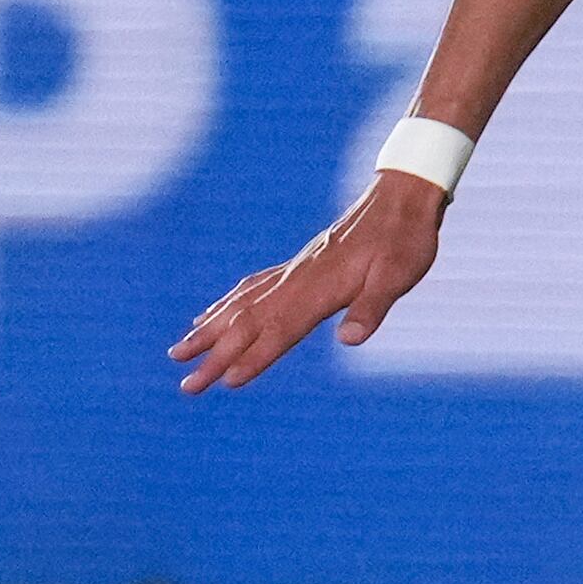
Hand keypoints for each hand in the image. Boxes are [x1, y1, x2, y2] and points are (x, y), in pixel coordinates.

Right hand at [171, 170, 446, 393]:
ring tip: (177, 352)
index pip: (280, 329)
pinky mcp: (297, 265)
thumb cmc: (404, 240)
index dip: (254, 356)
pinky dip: (226, 304)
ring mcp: (294, 270)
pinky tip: (209, 314)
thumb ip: (372, 307)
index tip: (224, 381)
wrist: (402, 197)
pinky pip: (251, 287)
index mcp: (321, 287)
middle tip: (186, 386)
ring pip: (241, 304)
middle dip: (216, 355)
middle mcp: (298, 279)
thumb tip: (349, 340)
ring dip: (210, 331)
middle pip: (249, 323)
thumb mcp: (399, 275)